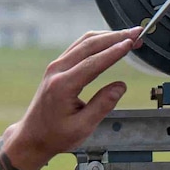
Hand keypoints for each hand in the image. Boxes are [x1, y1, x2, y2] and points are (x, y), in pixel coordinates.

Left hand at [0, 27, 142, 169]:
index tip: (131, 43)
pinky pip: (79, 47)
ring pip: (84, 42)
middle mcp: (57, 71)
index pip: (93, 62)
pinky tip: (110, 41)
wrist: (32, 136)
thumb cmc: (55, 135)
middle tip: (137, 33)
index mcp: (62, 86)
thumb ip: (102, 105)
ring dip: (107, 36)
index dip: (114, 52)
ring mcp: (56, 66)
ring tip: (128, 36)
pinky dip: (97, 41)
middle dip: (115, 37)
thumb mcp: (82, 127)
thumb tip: (120, 86)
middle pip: (89, 45)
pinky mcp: (57, 67)